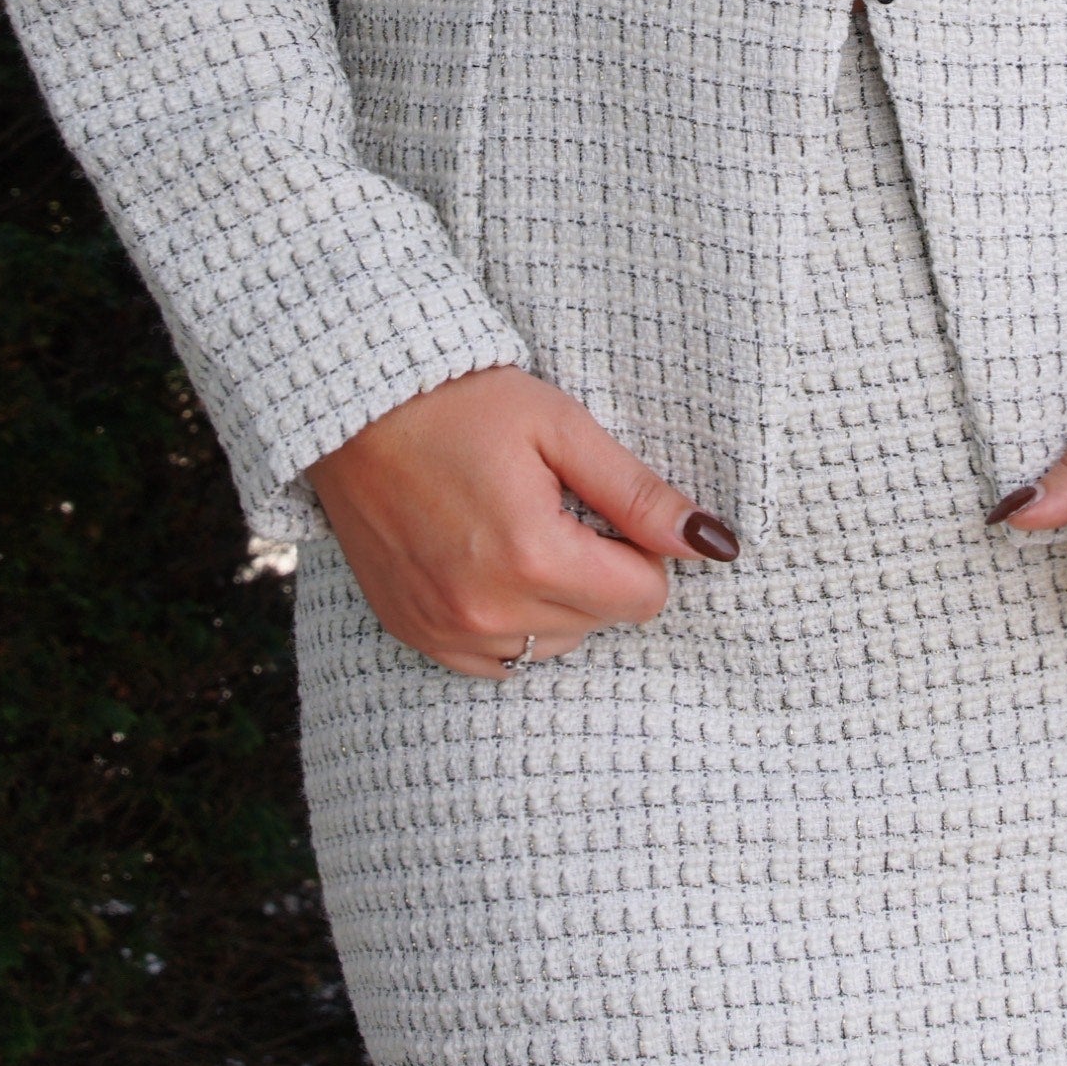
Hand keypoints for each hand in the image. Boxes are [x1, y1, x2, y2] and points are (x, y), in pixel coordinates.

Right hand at [306, 367, 737, 678]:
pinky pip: (496, 662)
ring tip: (515, 532)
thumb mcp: (562, 428)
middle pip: (600, 623)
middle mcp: (486, 611)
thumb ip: (639, 494)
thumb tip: (715, 543)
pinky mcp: (413, 634)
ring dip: (554, 603)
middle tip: (551, 507)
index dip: (637, 550)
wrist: (352, 405)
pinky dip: (508, 623)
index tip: (599, 507)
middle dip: (596, 572)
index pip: (643, 597)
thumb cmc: (461, 403)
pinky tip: (487, 566)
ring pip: (552, 648)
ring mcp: (443, 631)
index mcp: (531, 557)